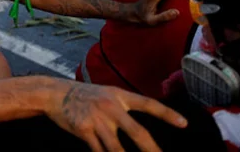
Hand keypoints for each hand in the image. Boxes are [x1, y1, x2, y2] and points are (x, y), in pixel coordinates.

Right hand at [46, 80, 186, 151]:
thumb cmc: (84, 96)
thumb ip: (123, 107)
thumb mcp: (106, 94)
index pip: (148, 104)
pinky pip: (99, 151)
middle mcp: (111, 106)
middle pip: (138, 132)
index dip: (166, 114)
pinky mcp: (84, 130)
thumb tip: (140, 130)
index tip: (184, 124)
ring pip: (118, 149)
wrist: (54, 93)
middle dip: (152, 150)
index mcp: (119, 95)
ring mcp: (97, 119)